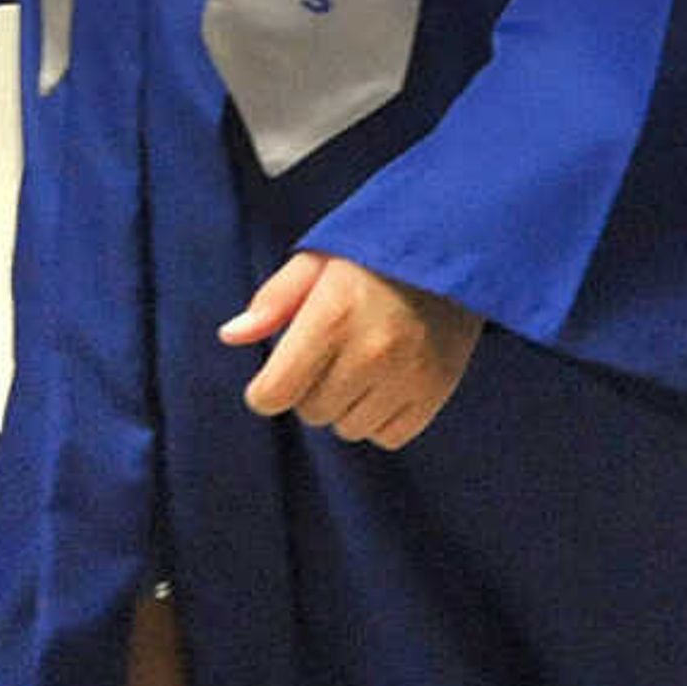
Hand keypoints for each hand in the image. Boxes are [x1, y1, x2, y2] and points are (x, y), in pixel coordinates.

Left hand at [222, 252, 482, 450]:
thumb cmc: (374, 256)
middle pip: (311, 412)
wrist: (455, 249)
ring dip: (345, 405)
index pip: (274, 393)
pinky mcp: (435, 393)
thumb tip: (231, 336)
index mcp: (332, 316)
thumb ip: (272, 301)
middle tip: (331, 353)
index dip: (266, 389)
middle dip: (310, 388)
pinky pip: (388, 437)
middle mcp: (370, 352)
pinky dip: (380, 418)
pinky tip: (386, 382)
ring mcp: (406, 377)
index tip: (275, 377)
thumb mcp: (317, 261)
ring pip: (348, 428)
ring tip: (361, 364)